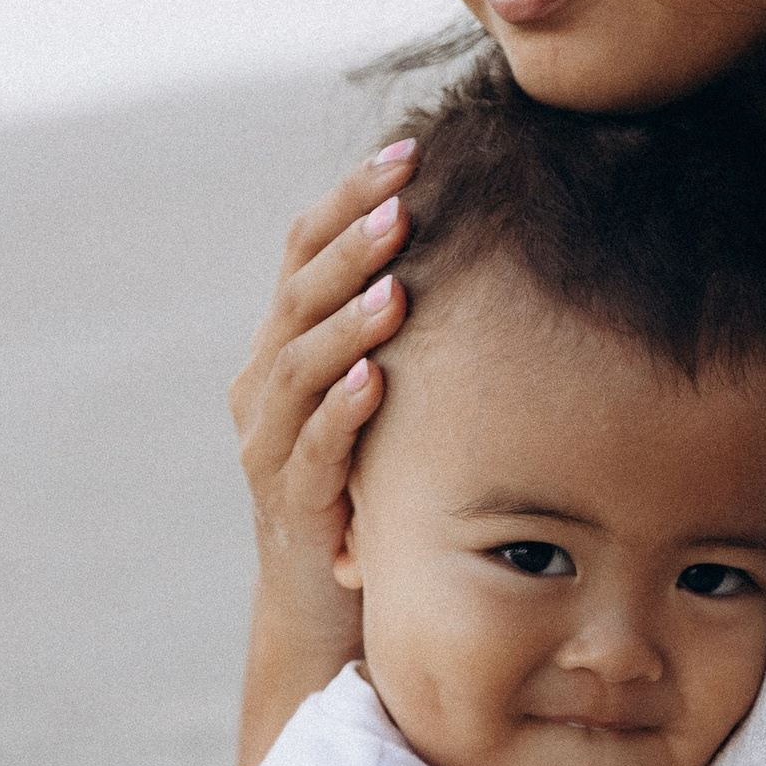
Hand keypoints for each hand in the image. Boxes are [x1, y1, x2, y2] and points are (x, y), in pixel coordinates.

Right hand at [228, 143, 416, 765]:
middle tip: (402, 200)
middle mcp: (265, 387)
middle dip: (351, 242)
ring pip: (297, 364)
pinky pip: (313, 450)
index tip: (407, 150)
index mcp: (286, 345)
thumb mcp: (393, 398)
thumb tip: (500, 244)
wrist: (329, 615)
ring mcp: (271, 447)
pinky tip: (376, 378)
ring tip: (396, 280)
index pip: (304, 250)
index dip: (350, 198)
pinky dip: (342, 411)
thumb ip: (414, 331)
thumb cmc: (379, 489)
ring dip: (347, 318)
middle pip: (297, 293)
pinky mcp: (292, 506)